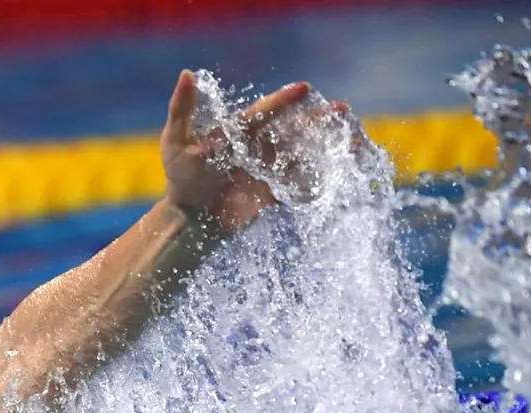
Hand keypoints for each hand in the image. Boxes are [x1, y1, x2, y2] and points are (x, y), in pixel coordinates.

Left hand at [160, 70, 343, 231]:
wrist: (190, 220)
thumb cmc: (181, 179)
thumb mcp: (176, 142)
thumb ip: (183, 110)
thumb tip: (186, 74)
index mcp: (240, 131)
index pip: (265, 112)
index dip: (283, 101)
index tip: (303, 89)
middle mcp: (259, 146)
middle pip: (293, 129)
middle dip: (318, 120)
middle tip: (342, 110)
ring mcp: (269, 170)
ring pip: (303, 154)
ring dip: (326, 147)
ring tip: (354, 141)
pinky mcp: (274, 194)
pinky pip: (300, 186)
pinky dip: (320, 181)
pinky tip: (341, 173)